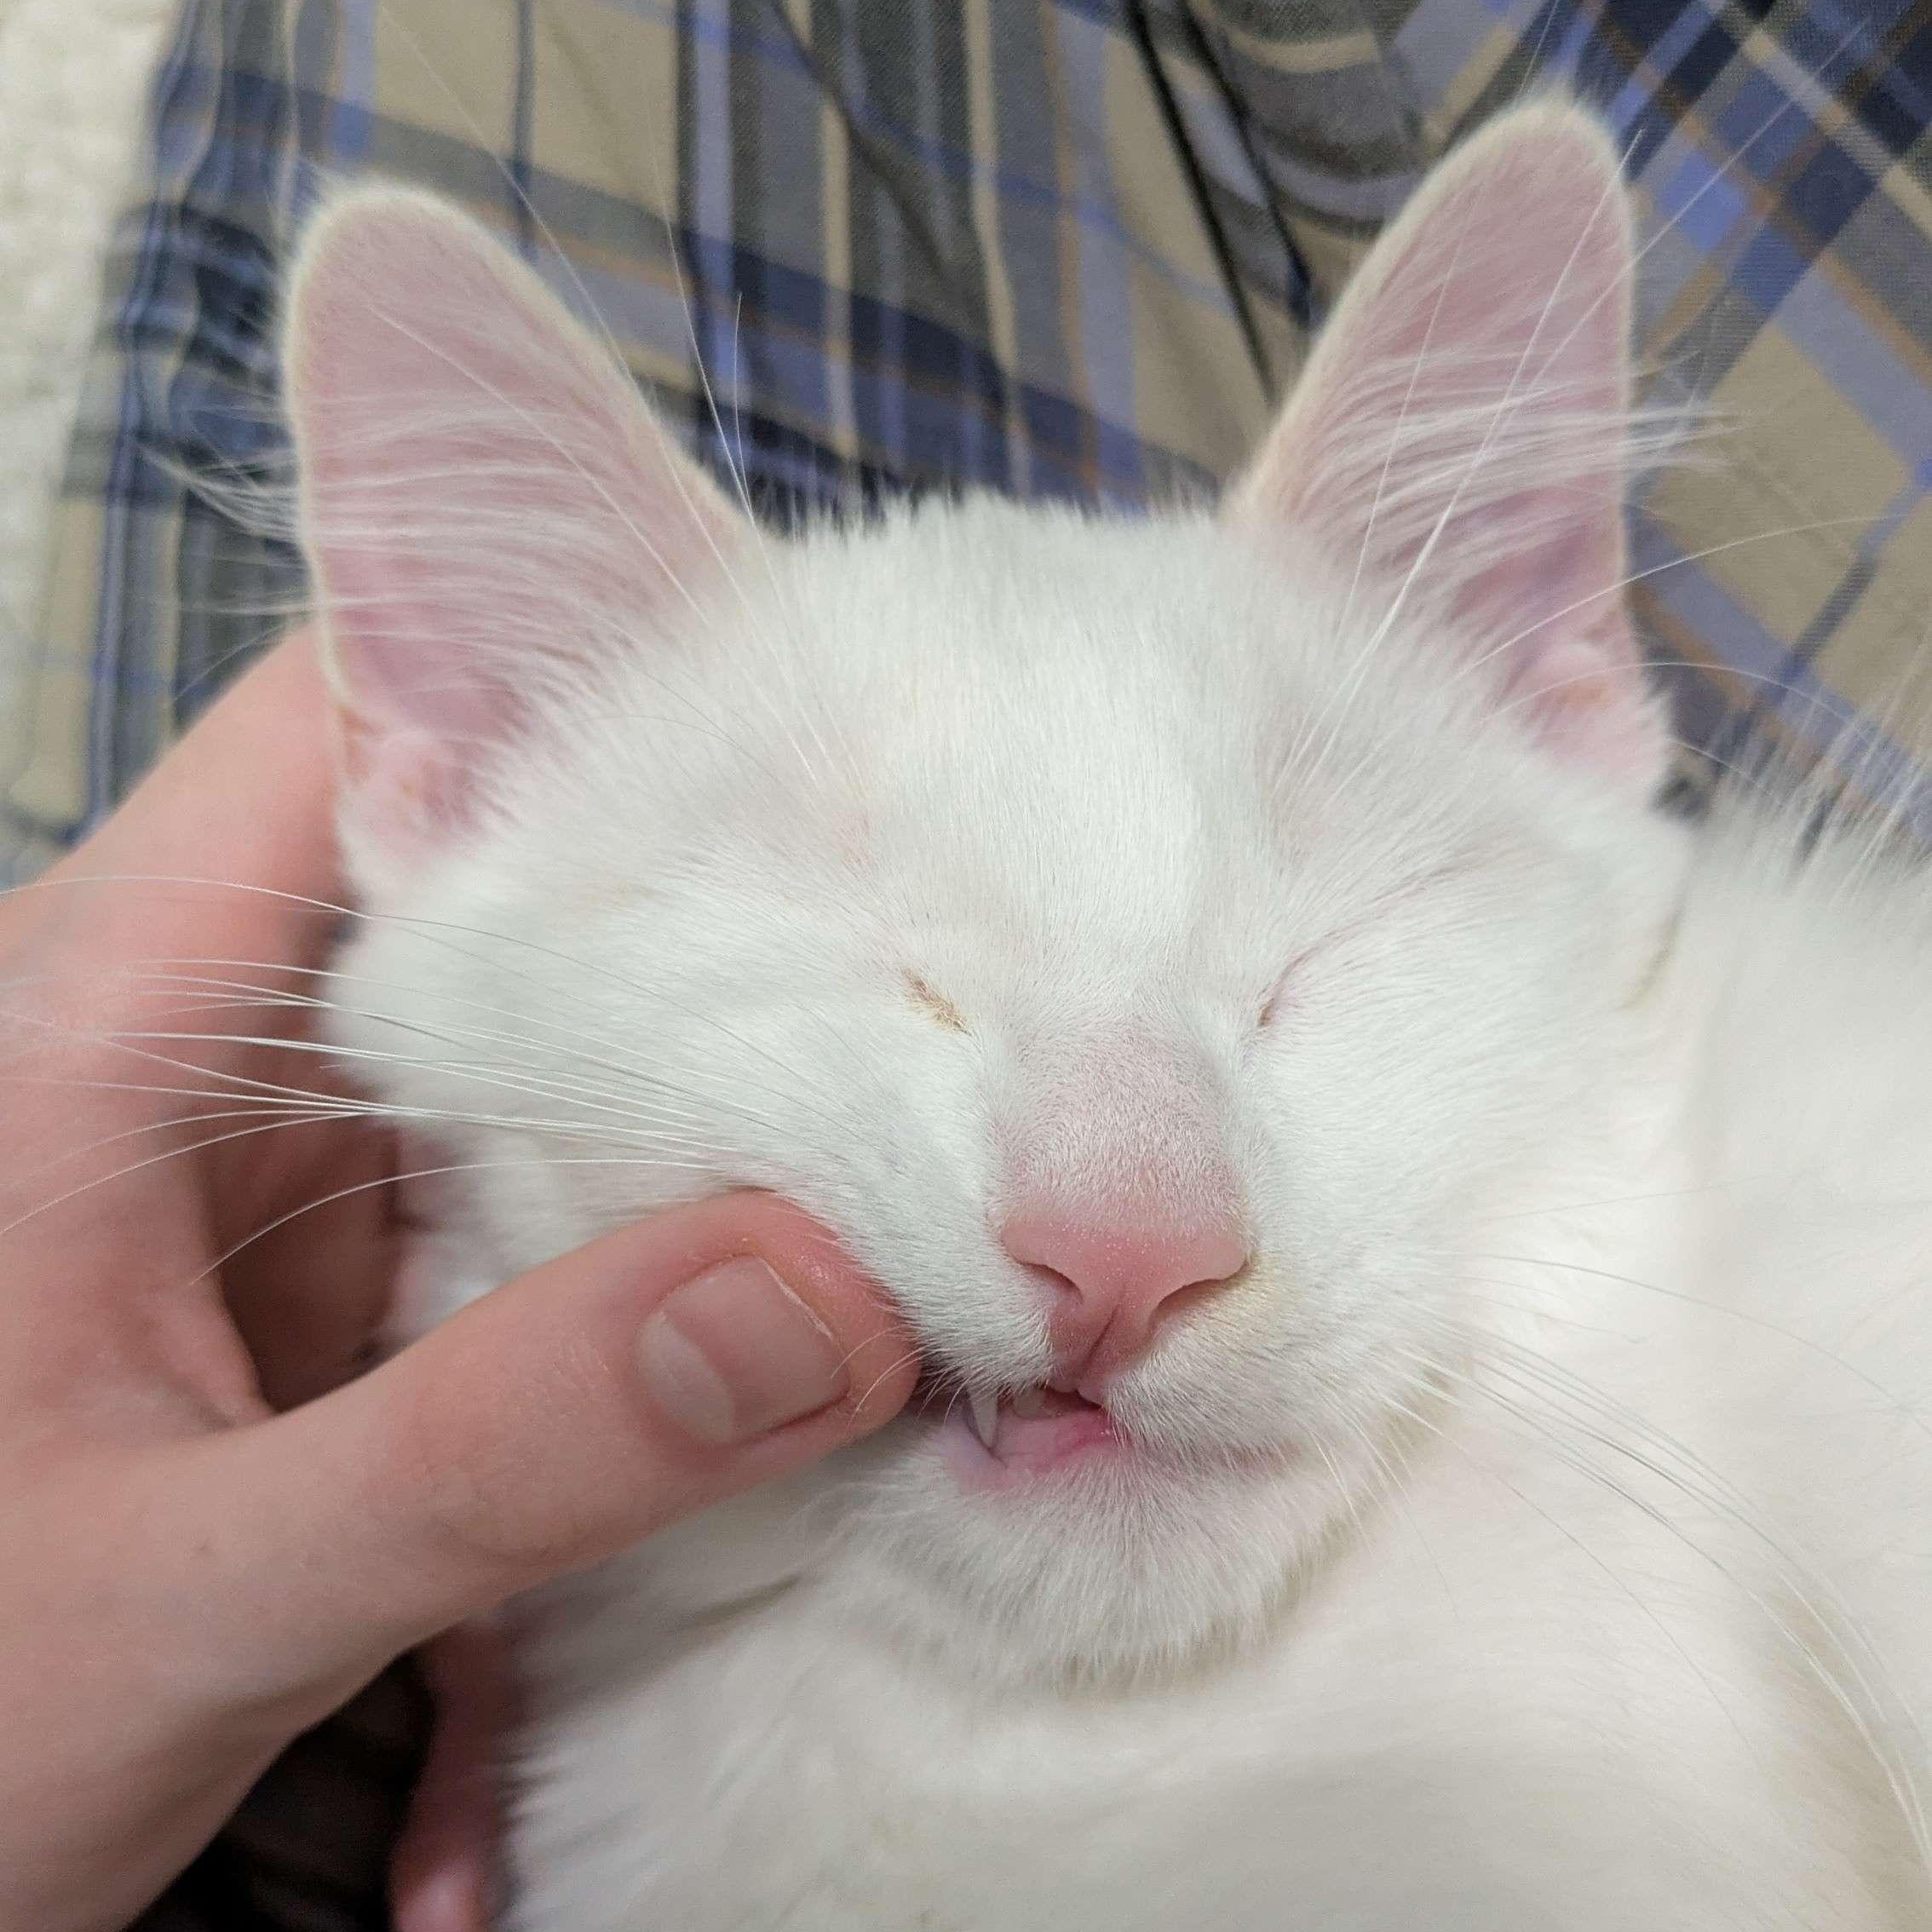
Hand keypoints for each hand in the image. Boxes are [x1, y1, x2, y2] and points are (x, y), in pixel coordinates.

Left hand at [0, 639, 918, 1931]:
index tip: (822, 754)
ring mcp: (279, 1162)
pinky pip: (535, 1192)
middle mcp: (192, 1046)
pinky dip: (652, 1258)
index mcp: (91, 1019)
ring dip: (705, 1109)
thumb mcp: (188, 1597)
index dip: (587, 689)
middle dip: (712, 922)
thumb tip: (827, 1297)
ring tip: (898, 1155)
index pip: (362, 713)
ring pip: (541, 1039)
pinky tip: (751, 1335)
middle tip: (936, 979)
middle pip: (498, 867)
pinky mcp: (338, 1270)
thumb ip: (496, 1448)